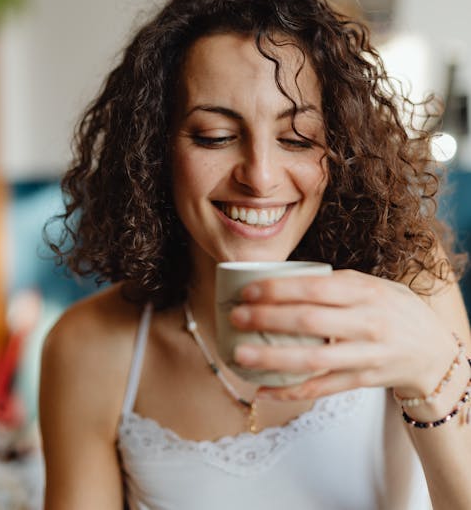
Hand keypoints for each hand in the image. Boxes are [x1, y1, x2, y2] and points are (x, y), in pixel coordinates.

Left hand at [229, 269, 457, 400]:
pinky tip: (263, 390)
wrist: (434, 351)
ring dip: (273, 359)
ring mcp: (365, 355)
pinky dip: (290, 391)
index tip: (248, 290)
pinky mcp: (363, 381)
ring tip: (240, 354)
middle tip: (235, 317)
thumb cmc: (394, 310)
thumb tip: (284, 278)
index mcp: (366, 292)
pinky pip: (322, 389)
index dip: (279, 289)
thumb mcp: (373, 285)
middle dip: (267, 319)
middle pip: (310, 322)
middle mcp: (367, 323)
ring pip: (313, 360)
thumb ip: (337, 282)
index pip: (316, 288)